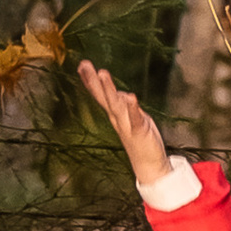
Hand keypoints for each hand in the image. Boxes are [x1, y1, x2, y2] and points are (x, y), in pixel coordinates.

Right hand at [79, 58, 172, 187]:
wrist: (148, 165)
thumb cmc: (140, 139)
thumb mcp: (131, 118)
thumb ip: (124, 106)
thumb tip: (120, 93)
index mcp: (115, 114)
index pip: (100, 95)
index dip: (91, 80)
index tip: (82, 65)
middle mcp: (117, 118)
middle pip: (103, 97)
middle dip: (93, 80)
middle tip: (84, 64)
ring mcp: (127, 124)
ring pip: (115, 105)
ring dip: (108, 89)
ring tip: (102, 73)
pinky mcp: (139, 130)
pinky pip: (134, 117)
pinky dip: (131, 107)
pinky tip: (129, 96)